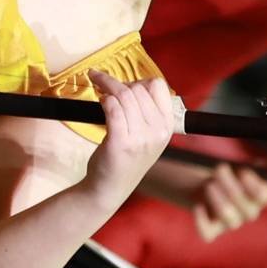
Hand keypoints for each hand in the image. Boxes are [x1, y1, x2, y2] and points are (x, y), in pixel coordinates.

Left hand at [82, 76, 184, 204]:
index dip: (140, 80)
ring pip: (124, 95)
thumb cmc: (126, 158)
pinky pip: (113, 108)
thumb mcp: (148, 137)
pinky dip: (104, 99)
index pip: (159, 87)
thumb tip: (133, 83)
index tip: (126, 84)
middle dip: (118, 82)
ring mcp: (140, 138)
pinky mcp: (120, 142)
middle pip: (139, 88)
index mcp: (167, 127)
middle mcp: (157, 132)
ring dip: (107, 85)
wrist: (110, 187)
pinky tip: (99, 101)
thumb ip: (148, 113)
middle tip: (104, 85)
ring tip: (98, 87)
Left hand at [189, 154, 266, 239]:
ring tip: (209, 183)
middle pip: (247, 208)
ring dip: (217, 197)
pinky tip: (199, 205)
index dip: (253, 185)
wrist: (206, 185)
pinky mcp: (211, 231)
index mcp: (260, 198)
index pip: (264, 197)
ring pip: (229, 218)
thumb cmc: (234, 175)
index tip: (242, 171)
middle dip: (231, 185)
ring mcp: (230, 224)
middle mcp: (248, 213)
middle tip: (220, 169)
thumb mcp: (252, 165)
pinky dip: (202, 218)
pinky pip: (207, 233)